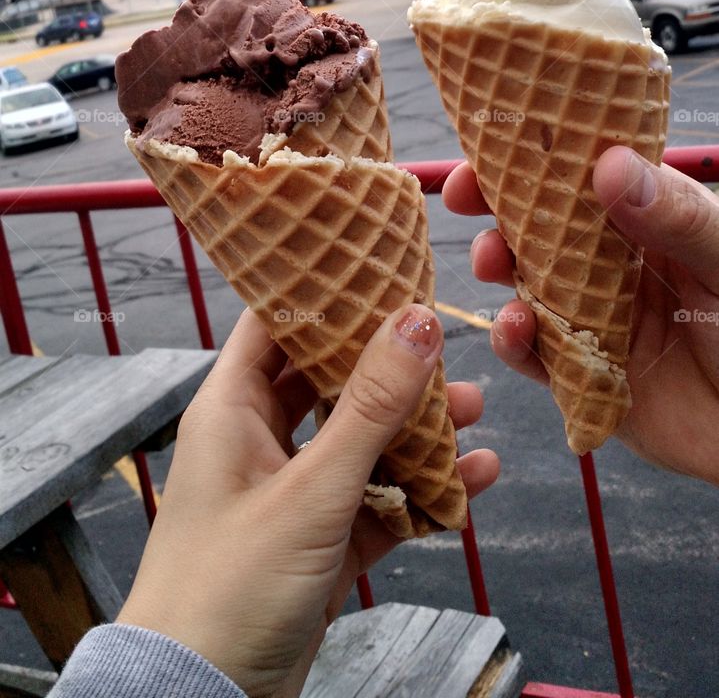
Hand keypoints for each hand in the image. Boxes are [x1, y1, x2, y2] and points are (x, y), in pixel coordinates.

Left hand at [118, 305, 498, 697]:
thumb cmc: (231, 585)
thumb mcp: (311, 491)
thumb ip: (370, 407)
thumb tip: (417, 319)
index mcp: (232, 408)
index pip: (277, 321)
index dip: (327, 289)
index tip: (385, 263)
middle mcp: (258, 441)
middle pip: (331, 379)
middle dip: (392, 365)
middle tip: (450, 348)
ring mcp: (289, 494)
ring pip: (360, 440)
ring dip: (416, 430)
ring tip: (476, 414)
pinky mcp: (317, 544)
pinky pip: (375, 501)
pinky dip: (418, 492)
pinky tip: (470, 482)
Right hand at [444, 146, 718, 485]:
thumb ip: (679, 218)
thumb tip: (609, 165)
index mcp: (649, 221)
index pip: (582, 175)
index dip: (534, 157)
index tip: (493, 145)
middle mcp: (614, 264)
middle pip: (541, 226)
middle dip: (498, 209)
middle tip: (465, 199)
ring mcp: (595, 319)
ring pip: (527, 284)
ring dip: (499, 268)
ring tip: (493, 264)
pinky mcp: (583, 376)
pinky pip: (535, 356)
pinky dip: (514, 342)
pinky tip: (516, 330)